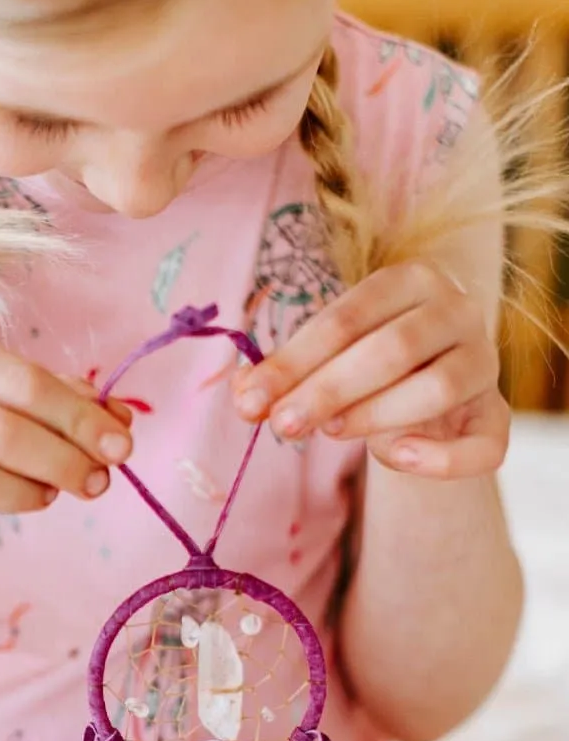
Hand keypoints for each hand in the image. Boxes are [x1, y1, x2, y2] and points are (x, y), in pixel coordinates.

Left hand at [232, 261, 508, 478]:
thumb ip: (283, 374)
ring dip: (375, 415)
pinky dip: (440, 458)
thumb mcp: (322, 360)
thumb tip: (243, 394)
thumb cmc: (363, 366)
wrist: (425, 398)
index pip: (345, 319)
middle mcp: (455, 311)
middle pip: (391, 349)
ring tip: (328, 432)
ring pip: (438, 388)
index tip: (250, 401)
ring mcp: (483, 362)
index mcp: (407, 282)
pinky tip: (394, 457)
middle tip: (282, 424)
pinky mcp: (497, 416)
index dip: (293, 362)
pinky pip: (486, 444)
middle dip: (327, 390)